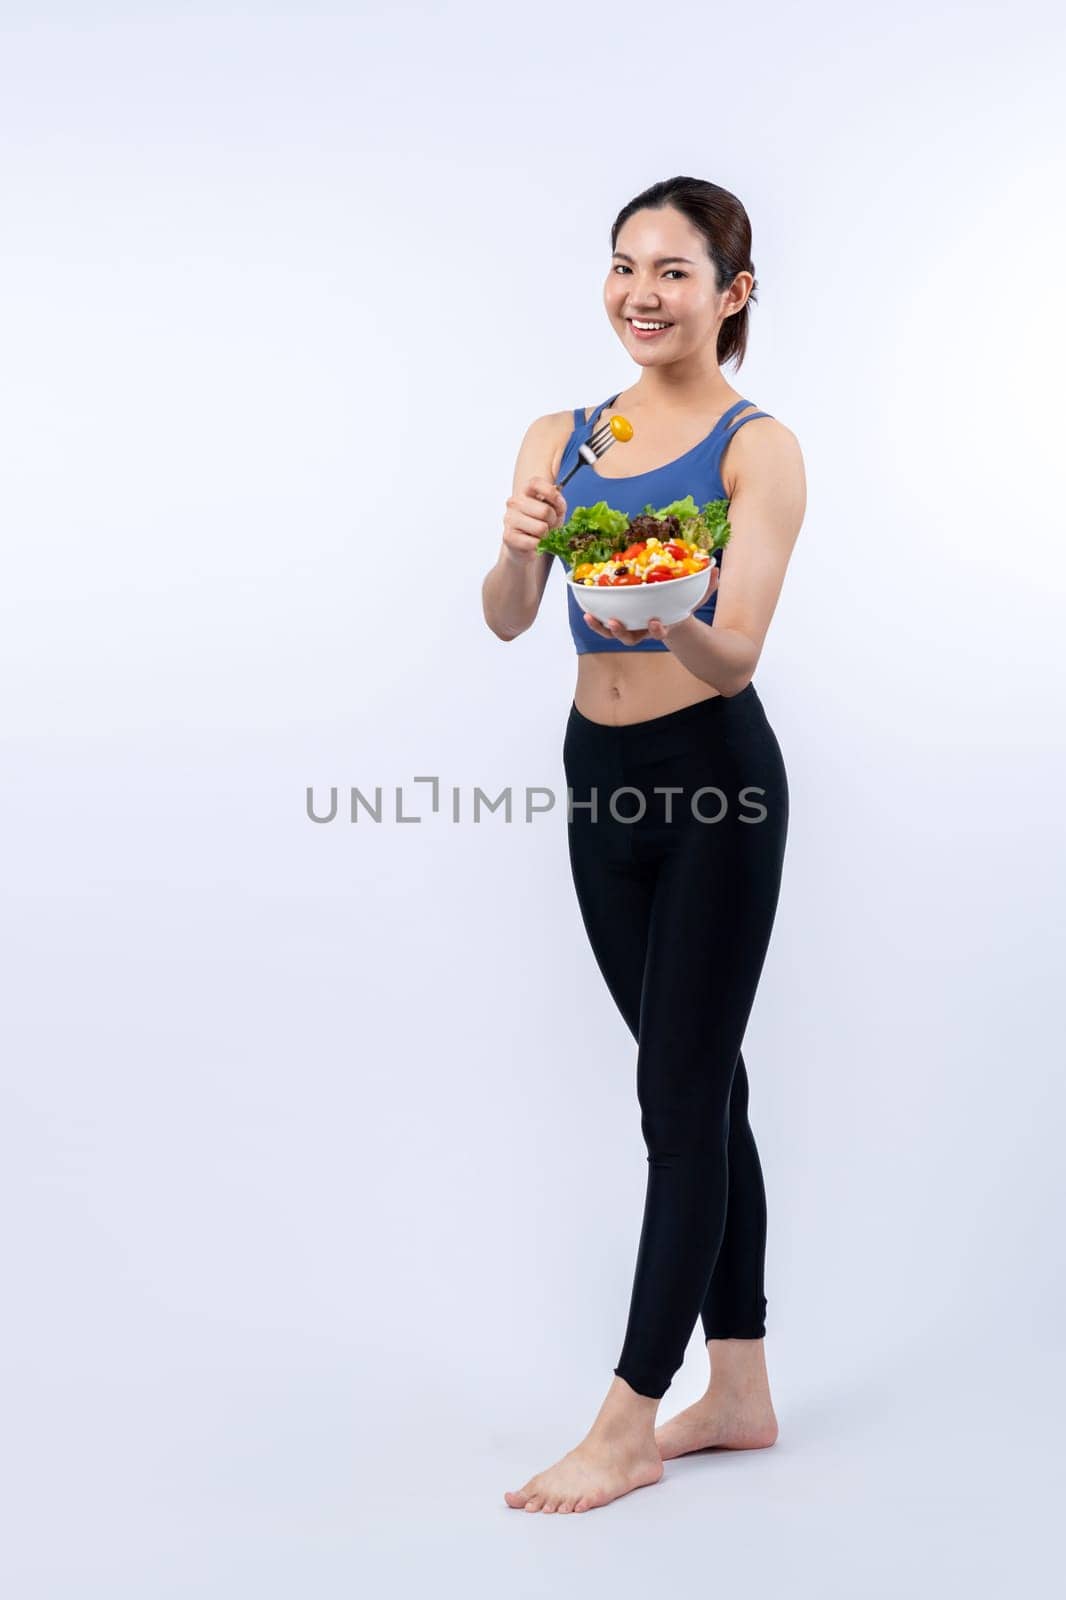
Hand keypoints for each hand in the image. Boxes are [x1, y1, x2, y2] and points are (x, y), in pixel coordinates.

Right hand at [501, 476, 567, 565]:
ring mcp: (509, 519)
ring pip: (540, 528)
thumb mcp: (555, 510)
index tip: (558, 505)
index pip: (536, 483)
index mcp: (525, 491)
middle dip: (553, 522)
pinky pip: (534, 542)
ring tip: (541, 534)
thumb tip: (559, 503)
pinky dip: (539, 545)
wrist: (526, 546)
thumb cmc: (541, 524)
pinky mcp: (508, 536)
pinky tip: (534, 543)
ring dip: (546, 535)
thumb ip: (558, 503)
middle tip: (549, 526)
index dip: (551, 494)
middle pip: (545, 511)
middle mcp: (514, 502)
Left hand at [581, 563, 718, 645]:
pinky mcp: (619, 623)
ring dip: (602, 628)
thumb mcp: (695, 599)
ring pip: (614, 634)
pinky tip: (586, 612)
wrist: (671, 620)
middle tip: (614, 622)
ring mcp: (630, 629)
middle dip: (622, 632)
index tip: (656, 622)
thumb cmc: (681, 607)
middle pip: (631, 638)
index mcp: (662, 626)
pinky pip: (604, 626)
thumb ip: (706, 587)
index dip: (658, 630)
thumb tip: (716, 570)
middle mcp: (643, 631)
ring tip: (591, 618)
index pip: (660, 632)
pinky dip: (595, 622)